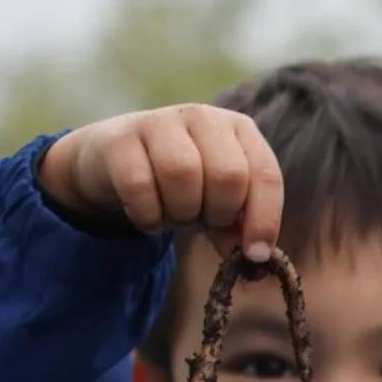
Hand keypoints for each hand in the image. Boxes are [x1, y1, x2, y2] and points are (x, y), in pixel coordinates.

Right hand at [35, 104, 283, 256]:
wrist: (115, 162)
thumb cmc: (180, 185)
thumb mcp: (216, 204)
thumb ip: (238, 230)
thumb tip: (254, 263)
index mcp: (239, 130)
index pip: (265, 174)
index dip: (264, 219)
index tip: (255, 254)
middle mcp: (203, 117)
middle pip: (228, 175)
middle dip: (218, 212)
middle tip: (200, 218)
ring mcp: (159, 122)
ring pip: (183, 174)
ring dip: (180, 212)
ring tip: (173, 213)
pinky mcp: (120, 139)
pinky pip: (140, 186)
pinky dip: (147, 214)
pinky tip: (147, 215)